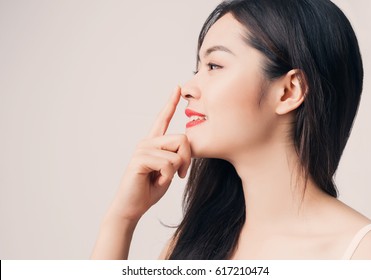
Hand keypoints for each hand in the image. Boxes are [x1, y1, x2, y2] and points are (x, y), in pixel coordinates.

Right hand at [108, 86, 190, 221]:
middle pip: (182, 138)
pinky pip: (167, 164)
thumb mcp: (169, 171)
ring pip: (176, 153)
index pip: (163, 119)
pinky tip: (155, 181)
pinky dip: (167, 177)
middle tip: (181, 174)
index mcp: (153, 143)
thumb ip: (176, 156)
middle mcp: (147, 142)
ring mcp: (142, 149)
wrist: (132, 207)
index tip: (178, 87)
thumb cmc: (149, 189)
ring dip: (176, 171)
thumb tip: (184, 146)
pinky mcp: (139, 159)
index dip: (171, 103)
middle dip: (187, 159)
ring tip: (163, 179)